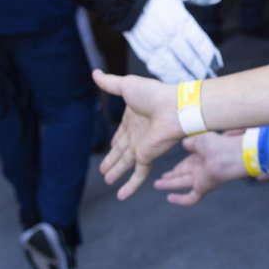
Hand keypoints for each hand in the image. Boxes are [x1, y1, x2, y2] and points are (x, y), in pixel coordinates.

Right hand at [95, 72, 181, 198]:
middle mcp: (137, 134)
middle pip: (121, 150)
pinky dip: (130, 186)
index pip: (121, 132)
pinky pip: (138, 174)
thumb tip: (94, 73)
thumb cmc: (154, 94)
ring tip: (108, 180)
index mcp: (133, 118)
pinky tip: (122, 195)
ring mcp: (142, 146)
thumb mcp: (126, 86)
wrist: (174, 106)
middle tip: (104, 169)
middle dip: (113, 160)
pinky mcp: (147, 156)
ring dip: (116, 172)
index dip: (116, 140)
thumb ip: (109, 83)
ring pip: (126, 163)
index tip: (112, 145)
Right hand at [124, 0, 222, 81]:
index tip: (215, 63)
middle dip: (200, 68)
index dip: (208, 54)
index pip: (199, 42)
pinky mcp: (145, 50)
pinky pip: (158, 66)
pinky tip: (174, 81)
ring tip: (194, 82)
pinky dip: (167, 75)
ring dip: (186, 75)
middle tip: (208, 77)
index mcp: (181, 20)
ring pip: (175, 65)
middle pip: (189, 57)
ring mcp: (158, 44)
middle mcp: (171, 34)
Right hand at [153, 130, 251, 204]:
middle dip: (171, 177)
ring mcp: (202, 179)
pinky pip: (191, 198)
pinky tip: (169, 198)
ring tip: (156, 185)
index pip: (186, 163)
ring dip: (169, 184)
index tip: (168, 169)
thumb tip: (184, 145)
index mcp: (202, 156)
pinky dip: (180, 200)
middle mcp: (201, 168)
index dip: (177, 167)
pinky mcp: (204, 188)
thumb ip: (190, 142)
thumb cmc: (219, 144)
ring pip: (182, 184)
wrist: (232, 155)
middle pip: (183, 174)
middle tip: (159, 180)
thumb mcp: (200, 139)